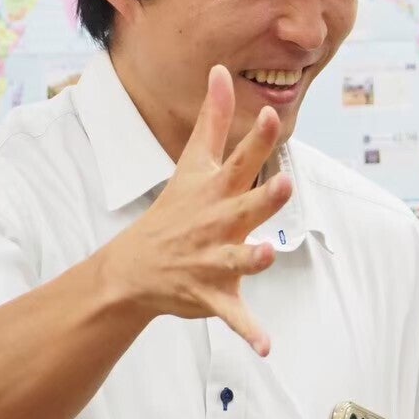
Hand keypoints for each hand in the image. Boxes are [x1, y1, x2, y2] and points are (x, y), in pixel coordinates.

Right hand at [103, 65, 290, 354]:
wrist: (133, 270)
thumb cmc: (175, 211)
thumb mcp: (192, 164)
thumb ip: (212, 118)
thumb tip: (220, 70)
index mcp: (215, 192)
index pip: (238, 159)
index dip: (256, 139)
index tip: (273, 116)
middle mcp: (215, 223)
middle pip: (244, 206)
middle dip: (264, 197)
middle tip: (285, 183)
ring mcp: (211, 259)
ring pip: (236, 259)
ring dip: (251, 258)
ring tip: (267, 254)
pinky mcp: (212, 294)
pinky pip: (233, 315)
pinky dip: (249, 332)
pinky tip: (267, 348)